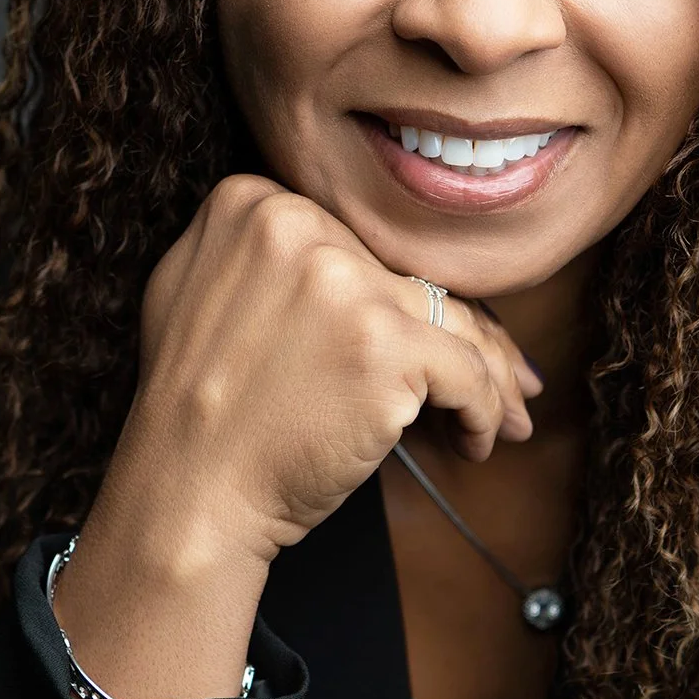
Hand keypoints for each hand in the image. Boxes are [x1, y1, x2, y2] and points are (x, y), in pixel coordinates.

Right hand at [133, 173, 542, 552]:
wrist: (187, 495)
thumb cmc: (196, 414)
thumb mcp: (194, 293)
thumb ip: (259, 254)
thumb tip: (346, 253)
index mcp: (254, 203)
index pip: (366, 246)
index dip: (407, 294)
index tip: (434, 333)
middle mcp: (300, 226)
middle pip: (417, 278)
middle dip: (469, 334)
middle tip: (511, 379)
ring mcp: (346, 284)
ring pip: (453, 323)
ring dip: (492, 375)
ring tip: (509, 416)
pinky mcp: (387, 344)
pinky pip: (468, 374)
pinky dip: (484, 413)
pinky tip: (476, 442)